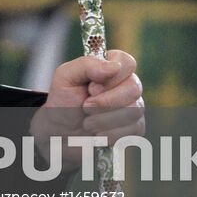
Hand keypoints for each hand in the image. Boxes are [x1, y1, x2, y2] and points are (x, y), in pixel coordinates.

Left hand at [30, 50, 143, 167]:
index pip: (127, 62)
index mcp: (111, 68)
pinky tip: (98, 133)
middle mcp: (126, 85)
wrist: (61, 133)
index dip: (111, 77)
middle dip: (105, 102)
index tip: (91, 88)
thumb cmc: (63, 102)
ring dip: (104, 120)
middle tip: (85, 107)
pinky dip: (110, 134)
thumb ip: (87, 65)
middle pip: (134, 89)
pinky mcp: (135, 128)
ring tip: (87, 122)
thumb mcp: (65, 77)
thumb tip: (114, 66)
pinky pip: (133, 131)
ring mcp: (134, 107)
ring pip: (133, 111)